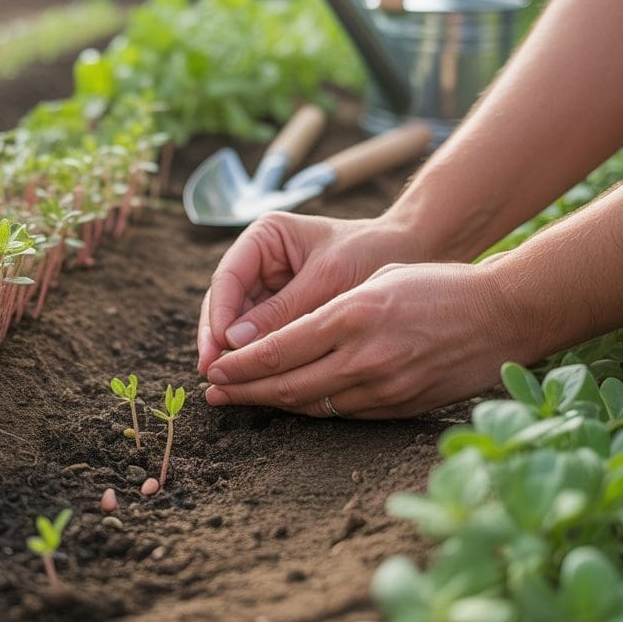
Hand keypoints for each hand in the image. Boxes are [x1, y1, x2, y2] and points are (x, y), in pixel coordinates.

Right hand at [197, 212, 426, 374]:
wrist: (410, 253)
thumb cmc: (371, 253)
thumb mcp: (327, 280)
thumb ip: (282, 311)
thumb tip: (236, 344)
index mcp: (264, 238)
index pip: (227, 278)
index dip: (218, 316)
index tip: (218, 349)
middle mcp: (259, 261)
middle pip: (225, 303)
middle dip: (218, 339)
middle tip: (213, 374)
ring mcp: (268, 286)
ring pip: (237, 323)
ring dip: (232, 352)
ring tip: (226, 383)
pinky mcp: (282, 310)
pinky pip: (261, 335)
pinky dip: (257, 356)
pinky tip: (252, 380)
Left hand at [203, 261, 536, 418]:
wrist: (503, 316)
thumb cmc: (438, 285)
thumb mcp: (376, 281)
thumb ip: (328, 310)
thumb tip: (278, 337)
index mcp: (354, 315)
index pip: (278, 348)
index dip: (240, 363)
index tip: (214, 367)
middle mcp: (364, 356)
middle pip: (285, 384)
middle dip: (243, 390)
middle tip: (213, 393)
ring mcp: (383, 388)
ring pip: (310, 405)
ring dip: (270, 405)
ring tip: (239, 401)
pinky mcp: (397, 408)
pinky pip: (341, 414)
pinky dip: (308, 409)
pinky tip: (287, 404)